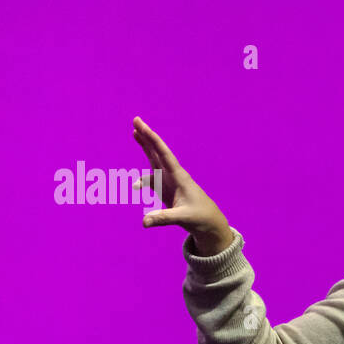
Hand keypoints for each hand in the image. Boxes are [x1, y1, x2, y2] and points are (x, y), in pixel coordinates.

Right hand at [132, 116, 230, 248]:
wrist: (209, 223)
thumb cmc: (200, 218)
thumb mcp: (182, 218)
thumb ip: (162, 218)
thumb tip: (144, 222)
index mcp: (179, 177)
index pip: (163, 154)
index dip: (152, 139)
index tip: (141, 125)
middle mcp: (174, 175)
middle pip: (158, 152)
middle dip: (147, 136)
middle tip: (136, 120)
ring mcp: (169, 181)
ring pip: (154, 160)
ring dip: (145, 147)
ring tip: (134, 132)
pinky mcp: (167, 190)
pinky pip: (151, 179)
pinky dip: (142, 180)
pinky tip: (136, 185)